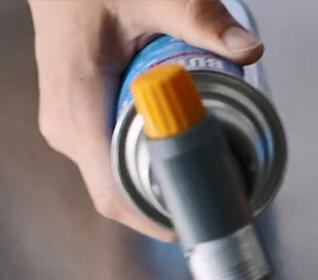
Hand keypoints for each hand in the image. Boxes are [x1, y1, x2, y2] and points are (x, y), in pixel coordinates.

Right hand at [28, 0, 263, 239]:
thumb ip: (199, 17)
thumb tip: (250, 50)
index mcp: (76, 105)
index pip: (112, 191)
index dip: (155, 218)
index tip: (200, 221)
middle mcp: (67, 128)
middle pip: (120, 195)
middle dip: (170, 203)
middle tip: (221, 198)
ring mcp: (70, 131)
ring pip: (118, 182)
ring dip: (162, 186)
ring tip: (209, 181)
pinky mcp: (79, 127)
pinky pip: (114, 164)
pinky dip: (149, 168)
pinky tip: (185, 163)